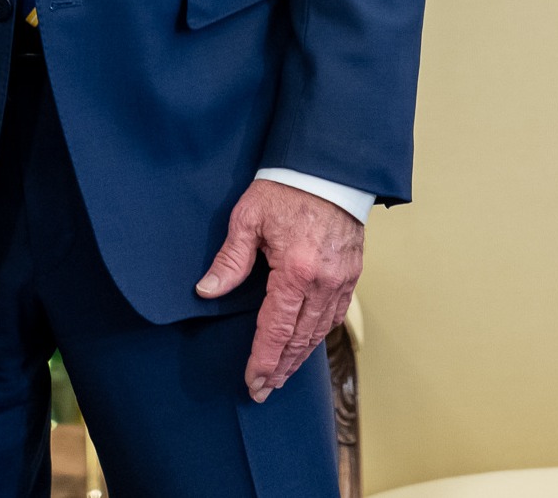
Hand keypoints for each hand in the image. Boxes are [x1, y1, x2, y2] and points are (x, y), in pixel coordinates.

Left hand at [196, 179, 362, 402]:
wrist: (328, 169)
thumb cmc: (286, 187)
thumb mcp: (248, 218)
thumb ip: (230, 260)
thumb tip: (206, 291)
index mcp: (295, 270)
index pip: (276, 329)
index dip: (263, 359)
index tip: (252, 381)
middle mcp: (322, 283)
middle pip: (299, 338)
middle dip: (280, 367)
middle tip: (264, 389)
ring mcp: (341, 281)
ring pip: (319, 332)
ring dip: (299, 357)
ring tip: (281, 375)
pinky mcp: (351, 275)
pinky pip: (336, 316)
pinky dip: (319, 335)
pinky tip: (306, 344)